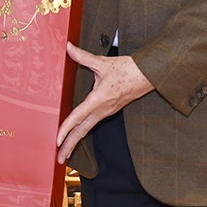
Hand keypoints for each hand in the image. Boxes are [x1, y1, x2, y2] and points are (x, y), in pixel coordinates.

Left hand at [55, 44, 153, 161]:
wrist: (149, 75)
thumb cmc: (128, 69)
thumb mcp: (103, 62)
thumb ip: (83, 57)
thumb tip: (68, 47)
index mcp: (100, 99)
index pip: (79, 116)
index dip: (66, 128)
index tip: (57, 140)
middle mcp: (103, 110)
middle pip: (83, 132)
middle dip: (70, 146)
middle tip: (58, 159)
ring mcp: (106, 112)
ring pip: (87, 129)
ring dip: (75, 142)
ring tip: (63, 154)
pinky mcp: (109, 111)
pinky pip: (92, 124)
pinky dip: (82, 132)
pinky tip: (75, 136)